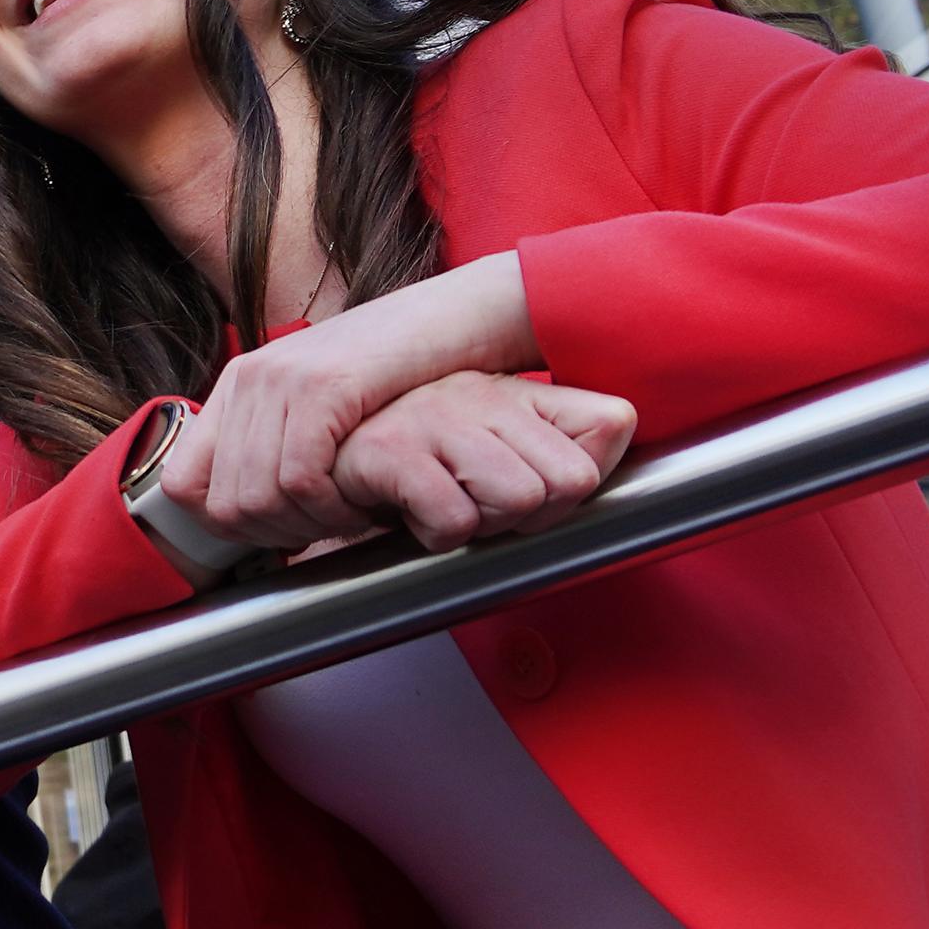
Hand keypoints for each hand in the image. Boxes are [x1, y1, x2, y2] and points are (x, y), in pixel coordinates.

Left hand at [173, 252, 543, 548]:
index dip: (225, 527)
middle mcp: (248, 378)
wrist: (455, 319)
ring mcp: (280, 379)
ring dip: (310, 525)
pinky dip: (331, 506)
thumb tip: (252, 523)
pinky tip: (363, 501)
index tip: (281, 535)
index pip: (182, 484)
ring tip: (351, 516)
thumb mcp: (322, 411)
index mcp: (239, 386)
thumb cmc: (400, 377)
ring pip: (258, 499)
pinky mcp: (321, 386)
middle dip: (277, 537)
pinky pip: (299, 477)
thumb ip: (280, 449)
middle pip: (224, 505)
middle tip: (326, 533)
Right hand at [330, 371, 634, 551]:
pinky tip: (409, 515)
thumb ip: (571, 444)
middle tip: (474, 504)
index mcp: (517, 392)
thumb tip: (612, 443)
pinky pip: (455, 523)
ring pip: (521, 501)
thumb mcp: (505, 451)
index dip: (572, 491)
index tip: (528, 495)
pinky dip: (434, 536)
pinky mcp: (389, 450)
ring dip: (482, 527)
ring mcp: (436, 416)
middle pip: (568, 484)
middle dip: (527, 518)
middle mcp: (483, 393)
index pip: (608, 432)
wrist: (315, 459)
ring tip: (441, 506)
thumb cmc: (418, 466)